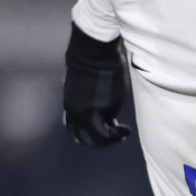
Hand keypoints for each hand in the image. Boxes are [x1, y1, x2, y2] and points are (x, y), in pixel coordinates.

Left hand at [62, 25, 130, 148]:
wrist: (93, 53)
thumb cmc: (90, 61)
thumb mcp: (83, 84)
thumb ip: (87, 99)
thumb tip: (100, 111)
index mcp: (70, 104)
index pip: (73, 127)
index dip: (84, 135)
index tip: (98, 134)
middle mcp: (75, 111)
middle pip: (83, 137)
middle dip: (98, 142)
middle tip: (113, 138)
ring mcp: (88, 112)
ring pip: (97, 138)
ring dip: (110, 140)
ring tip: (123, 133)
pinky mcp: (102, 110)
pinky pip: (108, 132)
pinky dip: (118, 135)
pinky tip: (126, 131)